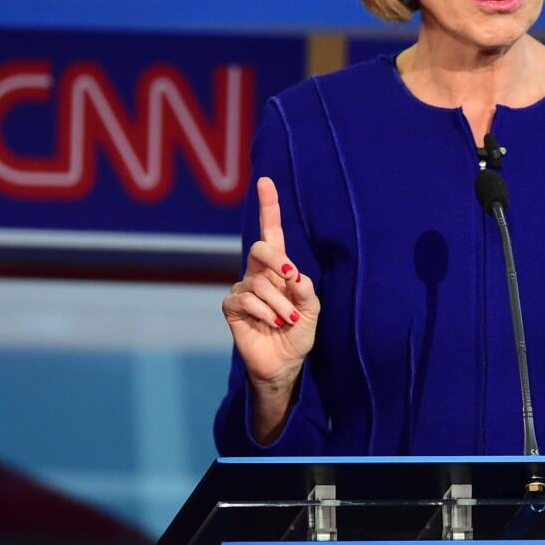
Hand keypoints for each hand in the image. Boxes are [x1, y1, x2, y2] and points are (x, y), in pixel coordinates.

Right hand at [222, 176, 319, 390]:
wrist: (285, 362)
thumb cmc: (299, 332)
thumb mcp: (312, 309)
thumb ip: (305, 289)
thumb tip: (292, 272)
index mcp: (279, 267)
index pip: (272, 232)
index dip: (269, 206)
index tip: (266, 181)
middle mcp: (258, 272)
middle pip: (262, 248)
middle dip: (277, 261)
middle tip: (291, 279)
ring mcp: (242, 287)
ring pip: (260, 282)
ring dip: (280, 304)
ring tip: (287, 320)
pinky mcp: (231, 306)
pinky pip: (247, 299)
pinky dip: (266, 313)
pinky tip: (271, 324)